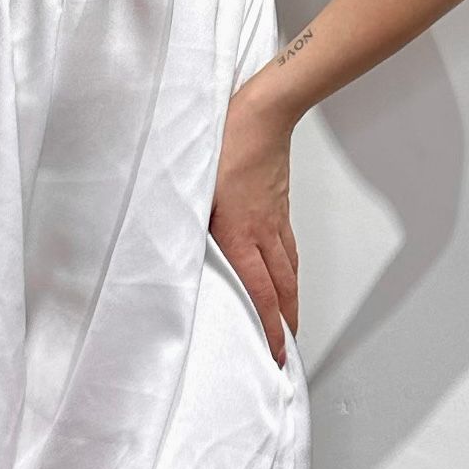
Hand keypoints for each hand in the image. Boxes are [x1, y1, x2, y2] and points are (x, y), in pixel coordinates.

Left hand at [209, 79, 298, 366]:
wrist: (262, 115)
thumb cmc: (224, 143)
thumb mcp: (193, 186)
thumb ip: (188, 223)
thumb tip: (176, 252)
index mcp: (240, 233)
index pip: (259, 291)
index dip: (269, 326)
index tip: (276, 353)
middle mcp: (263, 232)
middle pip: (282, 287)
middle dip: (285, 322)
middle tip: (287, 349)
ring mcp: (275, 218)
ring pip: (289, 269)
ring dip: (291, 299)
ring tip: (290, 320)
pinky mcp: (278, 205)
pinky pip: (288, 246)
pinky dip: (290, 269)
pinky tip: (286, 271)